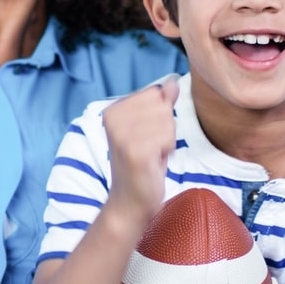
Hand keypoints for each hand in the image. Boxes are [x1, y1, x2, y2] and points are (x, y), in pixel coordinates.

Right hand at [99, 76, 178, 228]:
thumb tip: (172, 81)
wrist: (130, 202)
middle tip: (150, 149)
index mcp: (113, 110)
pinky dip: (166, 153)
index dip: (160, 117)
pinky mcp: (134, 151)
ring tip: (151, 156)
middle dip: (165, 129)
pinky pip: (168, 138)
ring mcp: (121, 135)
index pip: (156, 94)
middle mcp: (112, 118)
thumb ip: (161, 103)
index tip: (147, 137)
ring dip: (166, 142)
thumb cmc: (143, 165)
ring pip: (167, 122)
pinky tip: (152, 163)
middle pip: (162, 106)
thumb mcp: (151, 128)